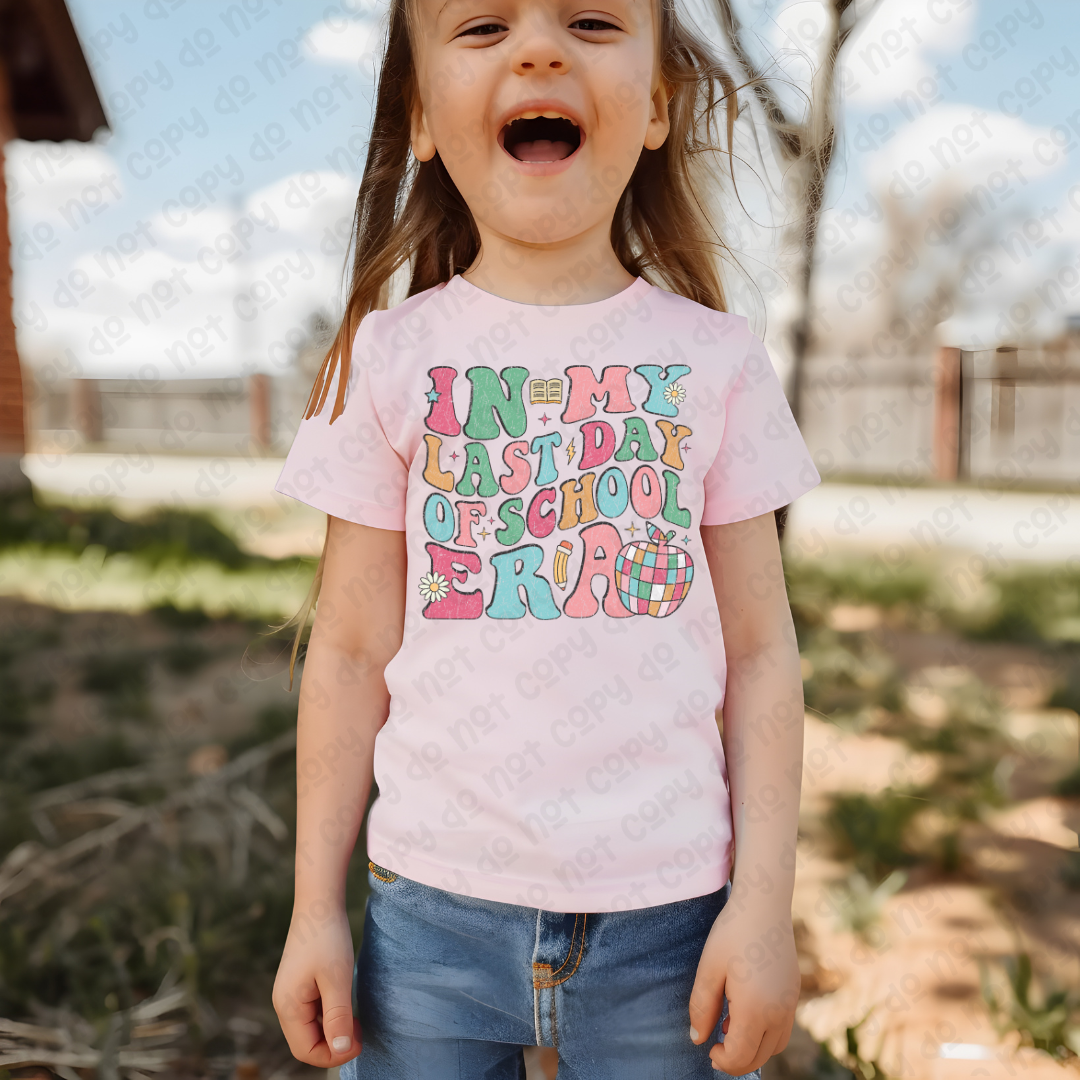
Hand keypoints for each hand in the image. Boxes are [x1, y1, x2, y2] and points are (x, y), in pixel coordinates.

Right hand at [272, 905, 362, 1067]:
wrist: (319, 902)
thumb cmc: (327, 937)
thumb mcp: (337, 979)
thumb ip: (338, 1018)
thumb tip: (342, 1051)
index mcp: (288, 1006)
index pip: (305, 1051)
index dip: (333, 1055)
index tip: (359, 1042)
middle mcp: (284, 1004)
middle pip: (306, 1042)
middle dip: (333, 1044)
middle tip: (360, 1032)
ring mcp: (291, 993)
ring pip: (311, 1028)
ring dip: (333, 1031)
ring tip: (356, 1020)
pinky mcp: (299, 984)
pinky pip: (313, 1012)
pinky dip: (329, 1016)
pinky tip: (345, 1005)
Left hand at [688, 895, 799, 1075]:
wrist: (764, 904)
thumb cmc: (732, 933)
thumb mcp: (709, 969)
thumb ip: (701, 1007)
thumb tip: (697, 1039)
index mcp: (755, 1010)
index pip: (740, 1056)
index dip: (722, 1060)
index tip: (707, 1048)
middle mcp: (778, 1012)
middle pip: (759, 1057)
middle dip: (736, 1061)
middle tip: (714, 1048)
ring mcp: (790, 1003)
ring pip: (774, 1046)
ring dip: (753, 1049)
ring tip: (728, 1028)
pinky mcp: (794, 993)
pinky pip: (782, 1029)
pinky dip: (765, 1035)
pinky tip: (745, 1014)